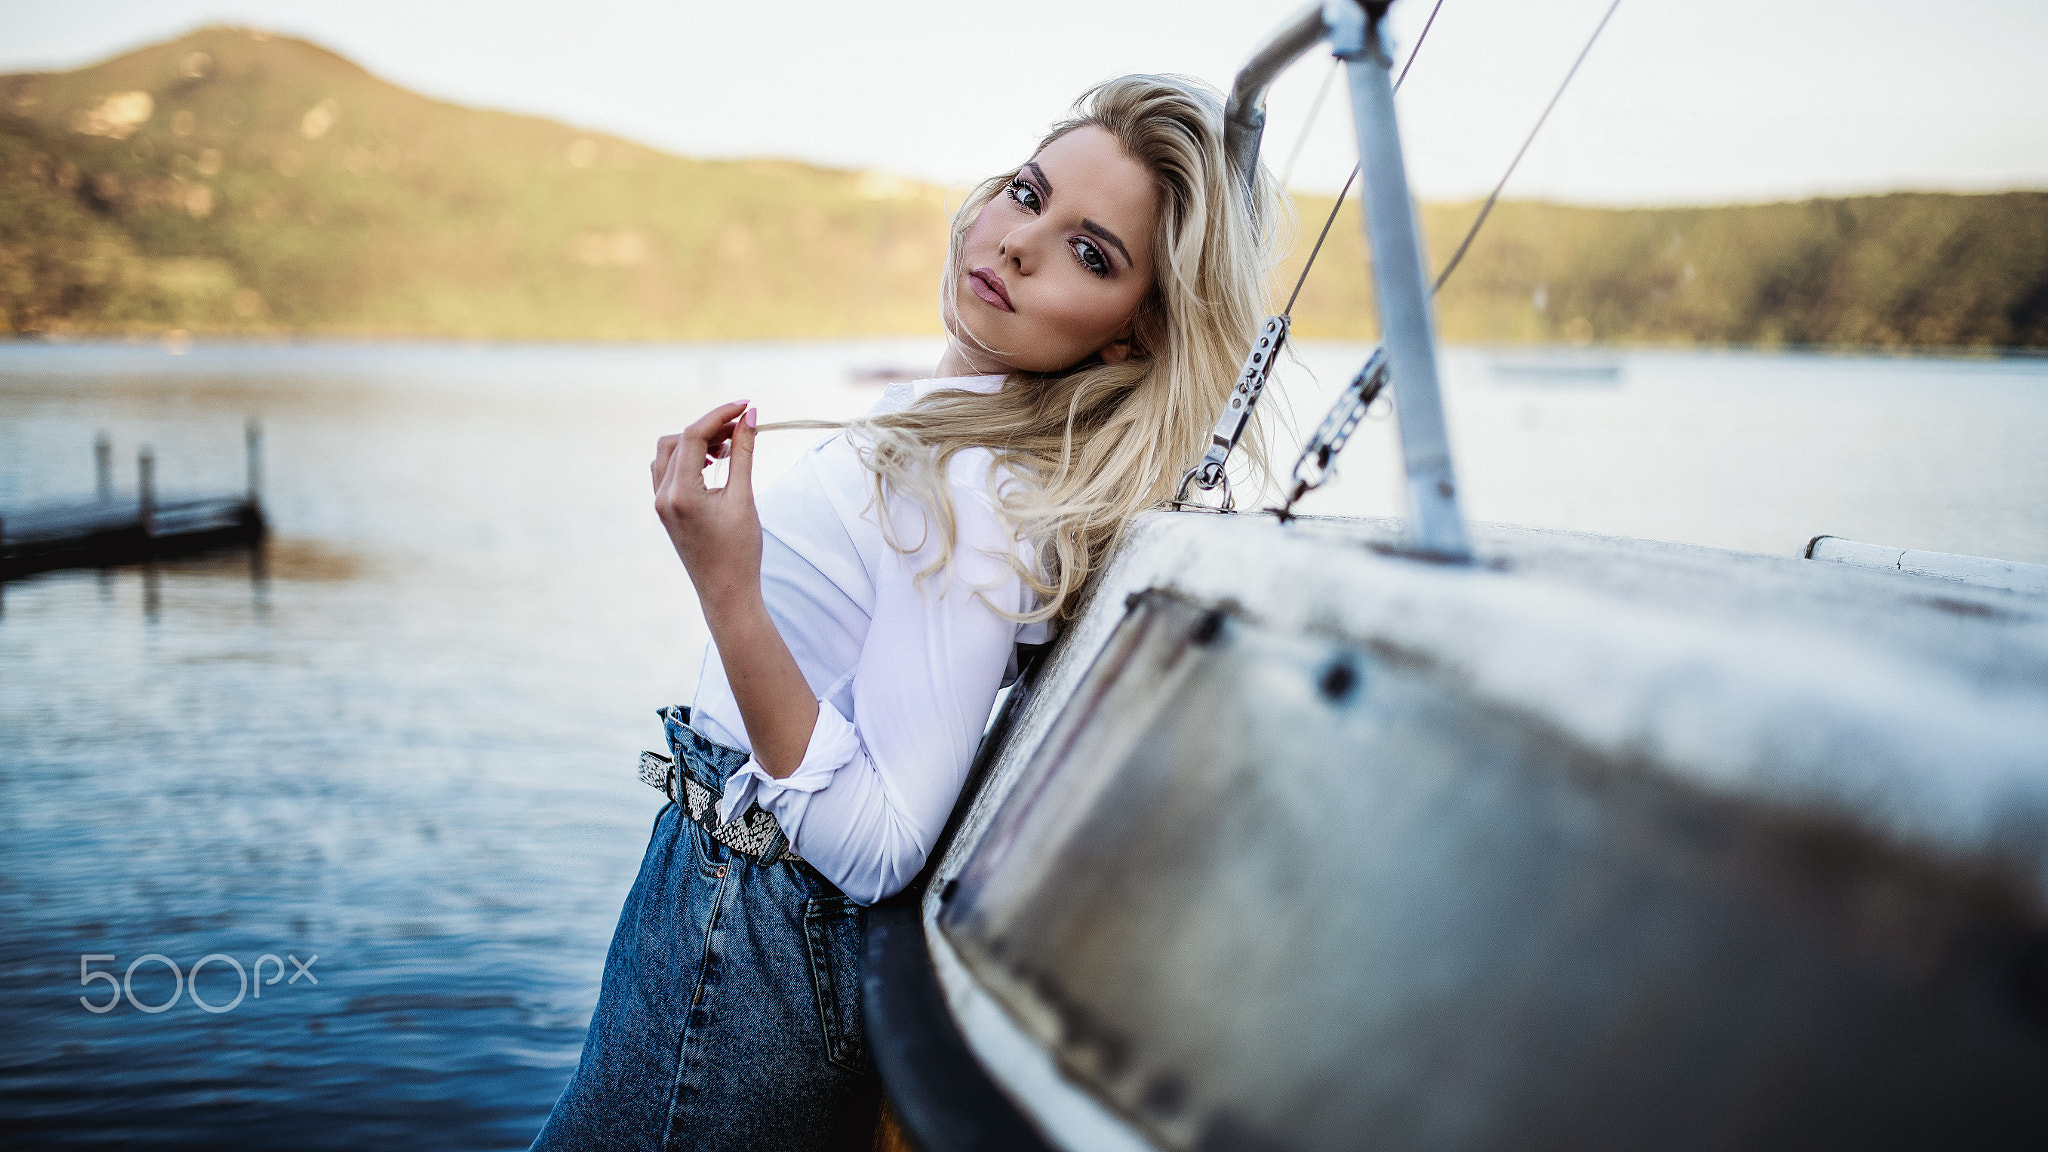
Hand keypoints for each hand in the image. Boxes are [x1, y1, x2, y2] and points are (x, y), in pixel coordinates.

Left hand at [653, 401, 761, 612]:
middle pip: (678, 440)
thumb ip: (743, 454)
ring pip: (668, 453)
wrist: (726, 592)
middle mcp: (663, 496)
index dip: (719, 415)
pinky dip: (688, 459)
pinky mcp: (665, 511)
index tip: (746, 405)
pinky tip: (714, 464)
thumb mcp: (743, 498)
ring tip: (728, 448)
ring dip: (696, 442)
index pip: (693, 436)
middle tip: (741, 428)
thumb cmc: (739, 551)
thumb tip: (749, 417)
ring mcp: (660, 504)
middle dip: (709, 427)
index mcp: (680, 493)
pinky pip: (668, 471)